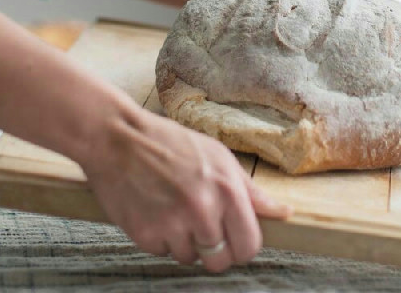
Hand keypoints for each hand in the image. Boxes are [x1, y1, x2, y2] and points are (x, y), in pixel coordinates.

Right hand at [79, 108, 291, 271]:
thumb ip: (250, 190)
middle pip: (220, 261)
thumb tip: (283, 212)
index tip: (234, 239)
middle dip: (215, 251)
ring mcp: (172, 225)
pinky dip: (160, 239)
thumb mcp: (218, 156)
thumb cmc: (170, 143)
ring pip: (190, 258)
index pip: (249, 245)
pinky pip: (162, 252)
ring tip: (173, 210)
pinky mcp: (144, 234)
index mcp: (226, 190)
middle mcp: (202, 210)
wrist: (117, 138)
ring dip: (184, 242)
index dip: (243, 246)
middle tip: (202, 227)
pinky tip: (154, 211)